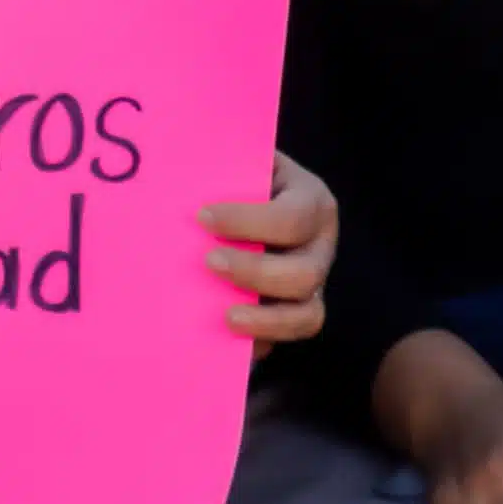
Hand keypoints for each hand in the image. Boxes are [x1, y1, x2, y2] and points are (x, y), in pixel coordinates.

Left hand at [196, 149, 334, 344]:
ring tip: (226, 316)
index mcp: (311, 202)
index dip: (249, 221)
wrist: (247, 199)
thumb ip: (226, 163)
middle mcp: (320, 246)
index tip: (202, 217)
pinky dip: (261, 342)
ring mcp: (313, 283)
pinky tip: (229, 341)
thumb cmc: (242, 178)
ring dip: (266, 319)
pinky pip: (286, 337)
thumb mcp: (241, 161)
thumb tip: (182, 164)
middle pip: (305, 273)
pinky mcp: (296, 312)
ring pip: (307, 313)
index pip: (292, 217)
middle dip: (255, 272)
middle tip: (208, 263)